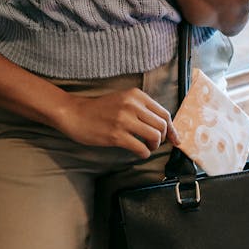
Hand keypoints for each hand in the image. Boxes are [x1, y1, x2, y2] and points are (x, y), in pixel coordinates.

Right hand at [55, 87, 180, 158]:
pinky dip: (144, 153)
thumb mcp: (123, 99)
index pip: (164, 113)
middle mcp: (132, 105)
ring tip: (146, 147)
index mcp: (135, 95)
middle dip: (163, 138)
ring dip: (154, 146)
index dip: (172, 128)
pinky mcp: (116, 135)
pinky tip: (138, 152)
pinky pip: (141, 148)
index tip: (174, 138)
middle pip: (162, 125)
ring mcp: (124, 120)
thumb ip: (141, 108)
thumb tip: (163, 125)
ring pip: (155, 136)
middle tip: (154, 143)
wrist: (75, 114)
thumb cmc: (99, 109)